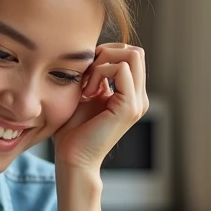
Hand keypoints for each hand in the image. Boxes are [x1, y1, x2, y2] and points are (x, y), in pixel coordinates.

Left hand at [52, 43, 148, 172]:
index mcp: (130, 95)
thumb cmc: (72, 130)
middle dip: (107, 53)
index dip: (107, 54)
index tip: (85, 72)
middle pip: (135, 51)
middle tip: (87, 74)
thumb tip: (95, 53)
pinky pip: (121, 70)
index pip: (131, 55)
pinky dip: (100, 73)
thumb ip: (95, 76)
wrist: (72, 158)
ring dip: (104, 62)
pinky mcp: (129, 107)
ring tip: (87, 85)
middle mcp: (138, 98)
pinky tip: (87, 92)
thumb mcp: (86, 94)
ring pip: (132, 55)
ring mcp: (136, 103)